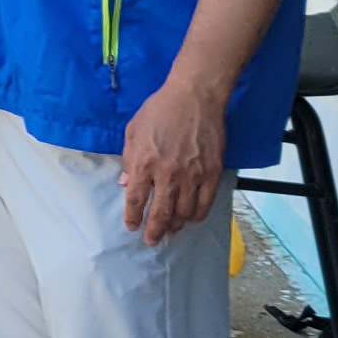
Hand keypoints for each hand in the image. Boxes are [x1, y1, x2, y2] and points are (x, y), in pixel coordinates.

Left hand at [119, 75, 228, 242]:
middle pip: (160, 213)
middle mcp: (167, 174)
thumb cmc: (160, 110)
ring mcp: (192, 175)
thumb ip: (129, 159)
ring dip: (175, 226)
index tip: (131, 226)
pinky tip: (191, 220)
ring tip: (170, 231)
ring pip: (183, 212)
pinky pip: (205, 204)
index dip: (132, 217)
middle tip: (151, 240)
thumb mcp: (133, 130)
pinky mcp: (212, 173)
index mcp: (144, 163)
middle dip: (154, 231)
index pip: (135, 199)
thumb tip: (125, 183)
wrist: (194, 97)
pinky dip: (197, 216)